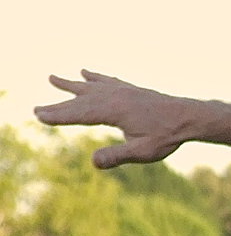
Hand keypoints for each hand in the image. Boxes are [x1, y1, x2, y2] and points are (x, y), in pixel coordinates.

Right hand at [35, 70, 192, 168]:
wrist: (190, 117)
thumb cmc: (167, 137)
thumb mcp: (143, 152)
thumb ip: (117, 156)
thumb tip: (93, 162)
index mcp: (114, 111)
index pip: (79, 114)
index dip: (58, 116)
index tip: (38, 115)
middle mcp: (115, 97)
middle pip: (80, 101)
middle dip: (58, 105)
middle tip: (35, 109)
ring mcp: (123, 91)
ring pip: (91, 86)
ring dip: (71, 84)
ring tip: (53, 78)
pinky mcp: (132, 90)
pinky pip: (108, 81)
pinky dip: (95, 77)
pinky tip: (86, 72)